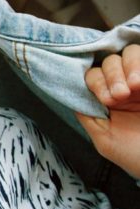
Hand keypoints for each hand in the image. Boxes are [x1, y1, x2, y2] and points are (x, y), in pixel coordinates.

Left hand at [77, 44, 139, 177]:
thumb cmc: (135, 155)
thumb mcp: (105, 139)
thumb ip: (87, 115)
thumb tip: (74, 94)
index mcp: (108, 99)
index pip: (94, 76)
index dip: (97, 82)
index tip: (106, 100)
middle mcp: (125, 87)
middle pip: (111, 61)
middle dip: (113, 74)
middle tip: (120, 95)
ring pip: (131, 53)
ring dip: (129, 66)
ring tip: (134, 86)